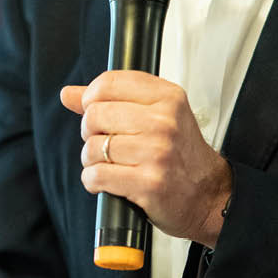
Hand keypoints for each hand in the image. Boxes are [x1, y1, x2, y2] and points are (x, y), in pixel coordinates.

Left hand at [60, 71, 231, 246]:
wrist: (209, 194)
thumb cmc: (181, 154)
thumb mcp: (157, 114)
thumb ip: (112, 99)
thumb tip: (68, 93)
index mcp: (167, 97)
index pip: (109, 83)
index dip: (90, 97)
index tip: (92, 109)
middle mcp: (164, 121)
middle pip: (96, 114)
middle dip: (90, 131)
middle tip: (103, 140)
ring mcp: (157, 152)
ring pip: (93, 147)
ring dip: (91, 159)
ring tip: (107, 162)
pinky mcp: (148, 183)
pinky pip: (98, 175)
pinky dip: (93, 180)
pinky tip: (105, 180)